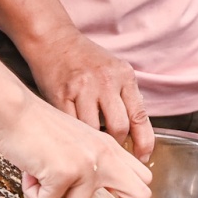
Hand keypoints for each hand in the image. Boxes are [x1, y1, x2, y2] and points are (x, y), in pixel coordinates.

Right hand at [0, 92, 152, 197]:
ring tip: (37, 183)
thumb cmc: (34, 127)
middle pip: (139, 195)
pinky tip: (29, 173)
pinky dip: (33, 195)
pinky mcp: (65, 172)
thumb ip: (87, 167)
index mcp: (108, 147)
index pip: (141, 177)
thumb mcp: (73, 144)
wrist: (13, 109)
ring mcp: (87, 164)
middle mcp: (104, 154)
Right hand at [24, 28, 155, 163]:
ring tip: (93, 148)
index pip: (140, 116)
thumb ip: (125, 98)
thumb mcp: (114, 70)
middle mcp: (106, 81)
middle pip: (119, 128)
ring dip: (94, 145)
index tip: (143, 158)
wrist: (54, 40)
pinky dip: (76, 138)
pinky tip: (75, 139)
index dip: (144, 143)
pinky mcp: (61, 96)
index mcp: (124, 76)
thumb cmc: (85, 59)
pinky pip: (72, 127)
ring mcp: (83, 88)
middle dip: (118, 146)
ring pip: (95, 131)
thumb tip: (137, 134)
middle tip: (114, 154)